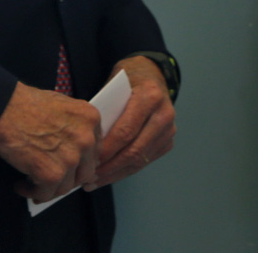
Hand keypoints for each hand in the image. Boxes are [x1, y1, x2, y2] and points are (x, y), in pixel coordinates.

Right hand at [0, 81, 101, 202]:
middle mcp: (86, 140)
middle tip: (51, 178)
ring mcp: (70, 159)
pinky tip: (21, 185)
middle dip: (68, 177)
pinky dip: (32, 193)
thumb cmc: (27, 104)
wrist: (4, 108)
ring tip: (31, 182)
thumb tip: (75, 148)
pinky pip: (46, 194)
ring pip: (65, 186)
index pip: (94, 151)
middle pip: (84, 172)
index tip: (68, 166)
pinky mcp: (52, 175)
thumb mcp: (62, 105)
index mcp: (91, 120)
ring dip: (49, 187)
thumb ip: (75, 126)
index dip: (80, 161)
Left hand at [86, 56, 175, 189]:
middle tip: (88, 178)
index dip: (107, 150)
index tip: (88, 162)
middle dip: (110, 167)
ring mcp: (169, 129)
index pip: (126, 131)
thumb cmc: (128, 80)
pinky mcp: (168, 141)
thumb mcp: (114, 86)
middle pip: (134, 149)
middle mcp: (164, 114)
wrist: (153, 74)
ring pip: (140, 159)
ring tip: (94, 182)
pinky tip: (109, 175)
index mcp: (150, 96)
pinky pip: (145, 161)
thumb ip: (105, 111)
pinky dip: (126, 170)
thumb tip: (89, 144)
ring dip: (116, 173)